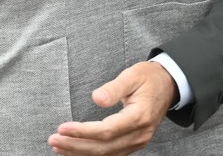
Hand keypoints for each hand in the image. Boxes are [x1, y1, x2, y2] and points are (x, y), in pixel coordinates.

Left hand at [48, 61, 176, 155]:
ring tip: (59, 148)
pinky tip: (76, 152)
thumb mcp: (132, 75)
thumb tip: (96, 98)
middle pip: (104, 147)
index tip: (62, 128)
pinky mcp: (134, 143)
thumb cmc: (149, 78)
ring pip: (106, 155)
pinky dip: (92, 155)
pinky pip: (111, 154)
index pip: (107, 131)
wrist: (169, 85)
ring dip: (80, 153)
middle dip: (76, 146)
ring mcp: (138, 142)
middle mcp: (140, 134)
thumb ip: (114, 88)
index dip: (83, 132)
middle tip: (53, 140)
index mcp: (140, 116)